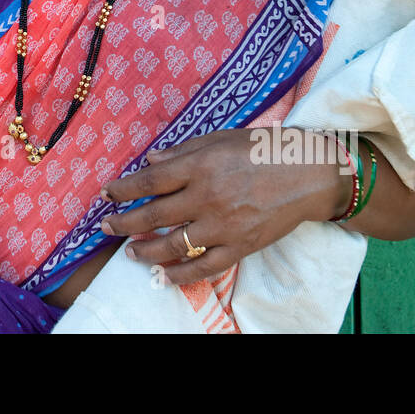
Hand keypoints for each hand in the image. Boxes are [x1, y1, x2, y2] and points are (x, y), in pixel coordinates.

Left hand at [98, 130, 347, 285]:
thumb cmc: (262, 149)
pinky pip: (204, 267)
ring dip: (146, 251)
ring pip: (174, 245)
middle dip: (124, 223)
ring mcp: (223, 225)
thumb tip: (150, 160)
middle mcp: (207, 196)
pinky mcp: (240, 246)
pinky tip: (163, 275)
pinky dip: (181, 274)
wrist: (309, 173)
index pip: (150, 181)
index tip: (106, 195)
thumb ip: (183, 151)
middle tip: (106, 228)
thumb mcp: (220, 138)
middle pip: (154, 215)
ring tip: (130, 253)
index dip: (123, 189)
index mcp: (200, 165)